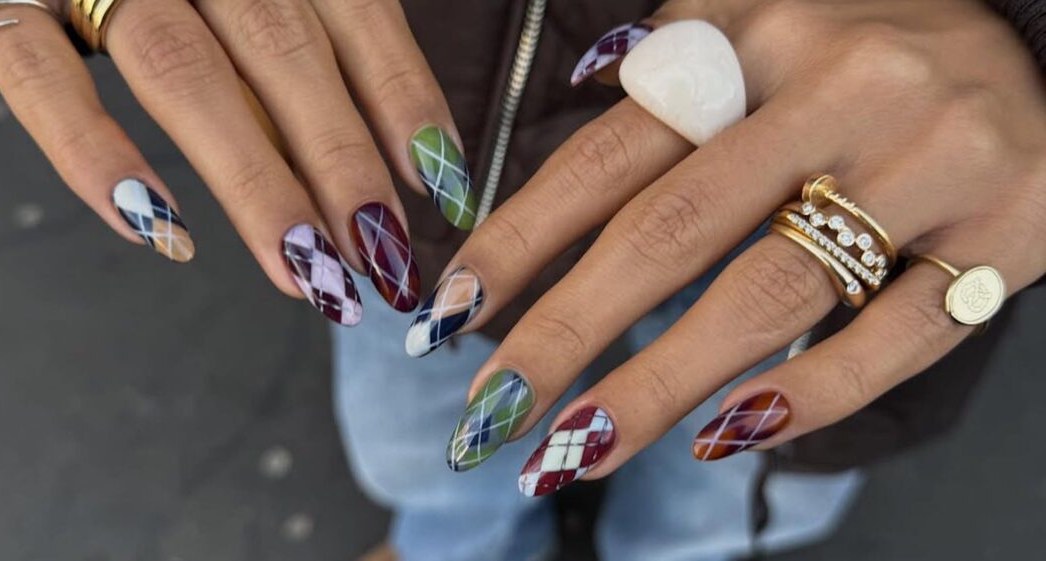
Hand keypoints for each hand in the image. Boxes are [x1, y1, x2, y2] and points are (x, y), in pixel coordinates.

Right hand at [0, 0, 475, 321]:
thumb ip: (312, 40)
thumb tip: (398, 156)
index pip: (354, 11)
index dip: (403, 101)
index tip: (442, 189)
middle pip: (279, 48)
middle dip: (341, 161)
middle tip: (383, 258)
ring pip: (182, 70)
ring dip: (254, 180)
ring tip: (307, 271)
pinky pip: (39, 78)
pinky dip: (96, 155)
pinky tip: (162, 232)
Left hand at [429, 0, 1045, 491]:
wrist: (1040, 41)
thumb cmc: (866, 55)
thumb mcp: (758, 36)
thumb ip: (665, 95)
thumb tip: (552, 189)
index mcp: (755, 35)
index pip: (608, 155)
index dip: (519, 241)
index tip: (452, 314)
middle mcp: (838, 90)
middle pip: (672, 230)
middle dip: (566, 331)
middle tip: (492, 412)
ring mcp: (928, 163)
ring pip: (771, 292)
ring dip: (659, 383)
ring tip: (577, 448)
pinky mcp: (1007, 233)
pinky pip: (896, 337)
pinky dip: (807, 394)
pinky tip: (727, 432)